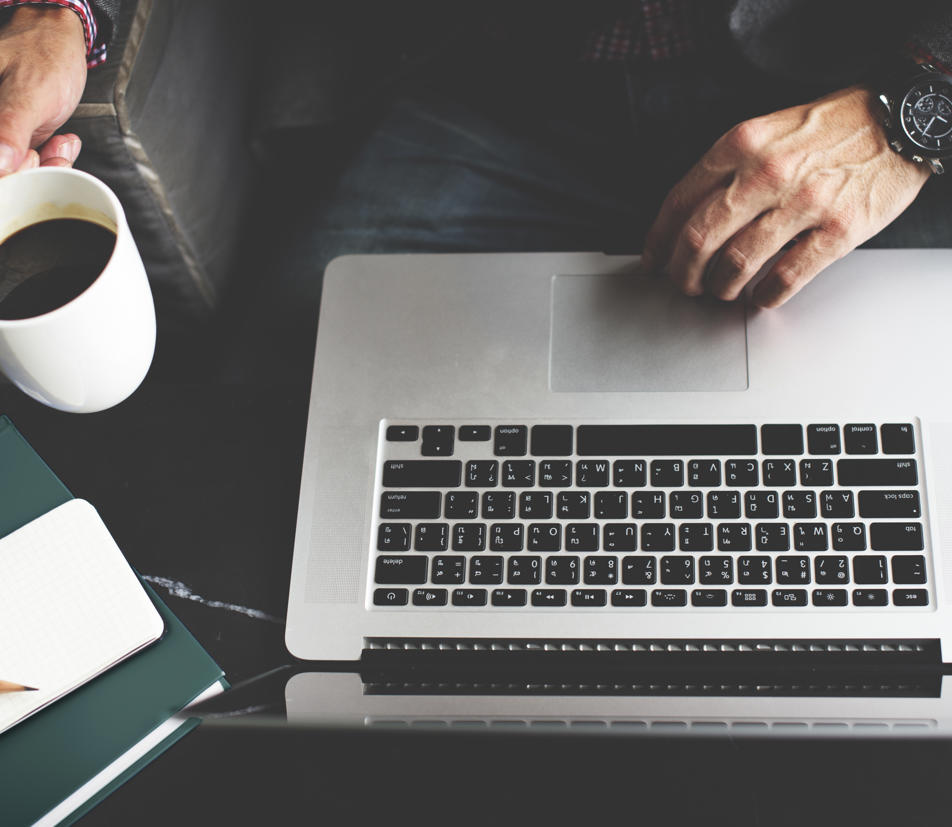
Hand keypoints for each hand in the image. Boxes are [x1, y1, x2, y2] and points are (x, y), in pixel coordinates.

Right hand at [0, 5, 87, 174]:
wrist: (60, 37)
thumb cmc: (44, 53)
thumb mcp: (28, 92)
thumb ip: (10, 126)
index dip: (9, 173)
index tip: (33, 158)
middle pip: (3, 170)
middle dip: (34, 168)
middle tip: (55, 151)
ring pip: (17, 169)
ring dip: (47, 164)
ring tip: (61, 144)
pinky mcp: (13, 136)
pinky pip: (29, 160)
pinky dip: (51, 158)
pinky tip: (62, 142)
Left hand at [642, 86, 930, 307]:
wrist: (899, 121)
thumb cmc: (831, 129)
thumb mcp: (768, 131)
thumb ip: (727, 168)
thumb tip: (687, 217)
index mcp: (742, 144)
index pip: (680, 201)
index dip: (659, 239)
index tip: (654, 259)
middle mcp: (767, 172)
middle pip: (699, 238)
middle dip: (682, 272)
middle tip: (684, 284)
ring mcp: (804, 202)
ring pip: (737, 263)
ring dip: (721, 287)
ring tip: (722, 290)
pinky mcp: (838, 229)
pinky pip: (786, 277)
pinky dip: (766, 295)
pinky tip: (761, 295)